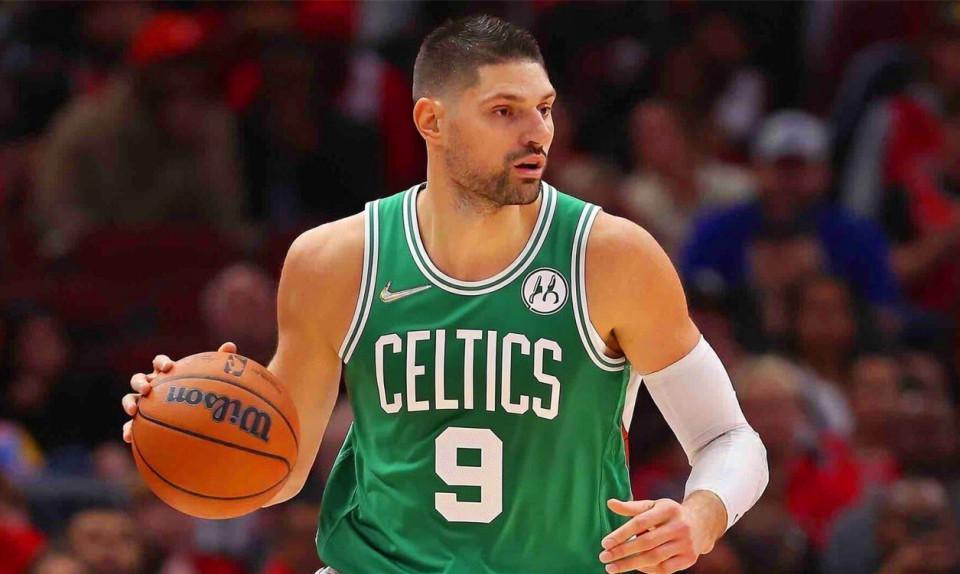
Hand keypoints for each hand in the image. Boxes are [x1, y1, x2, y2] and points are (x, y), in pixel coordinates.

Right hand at [121, 342, 236, 442]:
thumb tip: (231, 346)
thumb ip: (218, 364)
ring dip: (128, 402)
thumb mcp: (211, 381)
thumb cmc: (202, 396)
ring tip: (134, 410)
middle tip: (148, 389)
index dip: (162, 362)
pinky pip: (130, 426)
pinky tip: (130, 438)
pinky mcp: (141, 422)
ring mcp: (144, 404)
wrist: (194, 419)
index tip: (169, 368)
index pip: (160, 363)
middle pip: (138, 379)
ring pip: (129, 399)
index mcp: (166, 375)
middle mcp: (152, 387)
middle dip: (140, 382)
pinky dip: (128, 430)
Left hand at [598, 495, 720, 573]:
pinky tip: (635, 567)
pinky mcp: (689, 558)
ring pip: (654, 558)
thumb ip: (632, 507)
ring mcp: (686, 543)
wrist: (701, 523)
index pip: (640, 522)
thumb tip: (610, 503)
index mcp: (668, 509)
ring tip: (612, 567)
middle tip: (604, 557)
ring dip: (631, 564)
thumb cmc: (669, 514)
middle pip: (646, 542)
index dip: (621, 534)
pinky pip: (664, 569)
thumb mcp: (653, 506)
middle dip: (622, 552)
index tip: (605, 543)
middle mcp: (679, 526)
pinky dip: (647, 570)